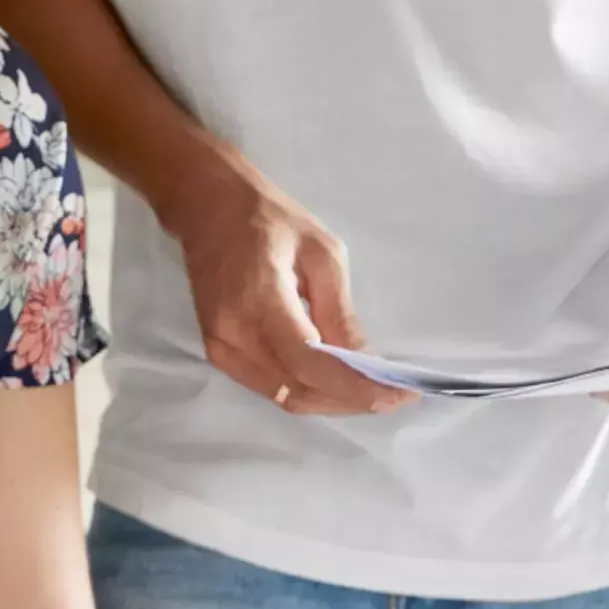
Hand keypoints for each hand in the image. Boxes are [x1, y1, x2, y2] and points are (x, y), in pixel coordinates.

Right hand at [166, 163, 414, 417]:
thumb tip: (366, 362)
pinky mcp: (216, 352)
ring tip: (368, 388)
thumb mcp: (322, 253)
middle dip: (351, 399)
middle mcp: (233, 333)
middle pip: (299, 389)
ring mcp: (219, 347)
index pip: (310, 363)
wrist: (208, 208)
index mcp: (260, 299)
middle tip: (393, 393)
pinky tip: (331, 379)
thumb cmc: (270, 220)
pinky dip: (305, 390)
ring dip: (330, 400)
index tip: (400, 394)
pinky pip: (268, 387)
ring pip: (285, 397)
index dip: (356, 387)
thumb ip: (339, 312)